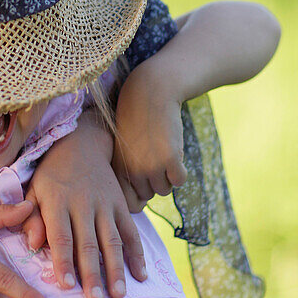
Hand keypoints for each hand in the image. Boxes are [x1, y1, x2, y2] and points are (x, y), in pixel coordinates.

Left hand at [22, 110, 146, 297]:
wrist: (81, 144)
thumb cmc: (51, 175)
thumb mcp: (34, 190)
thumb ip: (31, 217)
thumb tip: (33, 244)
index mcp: (58, 202)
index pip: (61, 235)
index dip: (64, 261)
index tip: (66, 286)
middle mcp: (84, 204)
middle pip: (89, 243)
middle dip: (92, 273)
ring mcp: (106, 205)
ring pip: (113, 240)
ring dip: (117, 268)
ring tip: (118, 294)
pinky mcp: (121, 204)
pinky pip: (131, 231)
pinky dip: (138, 254)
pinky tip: (141, 275)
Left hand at [113, 70, 187, 205]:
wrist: (151, 92)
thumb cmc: (137, 119)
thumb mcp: (124, 146)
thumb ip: (129, 173)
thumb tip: (140, 205)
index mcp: (117, 167)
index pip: (128, 203)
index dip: (138, 196)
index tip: (143, 181)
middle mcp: (132, 170)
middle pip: (149, 195)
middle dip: (154, 180)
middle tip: (153, 155)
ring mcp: (151, 166)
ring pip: (164, 189)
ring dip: (167, 174)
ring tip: (161, 149)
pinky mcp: (170, 159)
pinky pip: (180, 180)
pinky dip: (181, 169)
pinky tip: (173, 149)